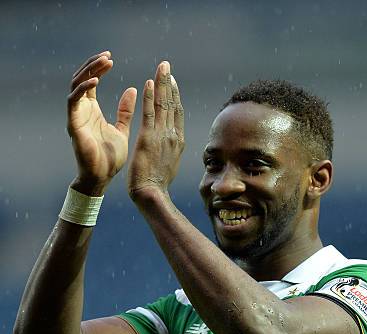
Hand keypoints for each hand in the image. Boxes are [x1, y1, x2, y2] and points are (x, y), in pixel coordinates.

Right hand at [67, 51, 136, 195]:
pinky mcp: (73, 125)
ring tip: (103, 63)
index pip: (92, 81)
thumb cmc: (111, 158)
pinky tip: (94, 81)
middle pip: (82, 79)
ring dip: (89, 72)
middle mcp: (81, 110)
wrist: (102, 178)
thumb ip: (125, 111)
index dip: (99, 68)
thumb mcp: (122, 129)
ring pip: (76, 85)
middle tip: (107, 55)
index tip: (111, 57)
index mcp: (92, 110)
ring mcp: (76, 116)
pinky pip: (73, 101)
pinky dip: (82, 89)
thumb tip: (132, 90)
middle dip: (93, 65)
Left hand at [128, 61, 184, 204]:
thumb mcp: (168, 166)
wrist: (152, 194)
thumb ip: (170, 153)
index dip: (175, 96)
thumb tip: (171, 150)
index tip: (172, 82)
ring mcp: (162, 136)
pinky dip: (149, 96)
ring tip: (161, 67)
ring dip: (162, 83)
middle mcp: (173, 136)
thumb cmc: (157, 185)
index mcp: (178, 142)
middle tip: (166, 66)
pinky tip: (148, 83)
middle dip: (170, 83)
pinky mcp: (148, 138)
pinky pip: (149, 113)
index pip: (177, 114)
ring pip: (163, 104)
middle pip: (173, 104)